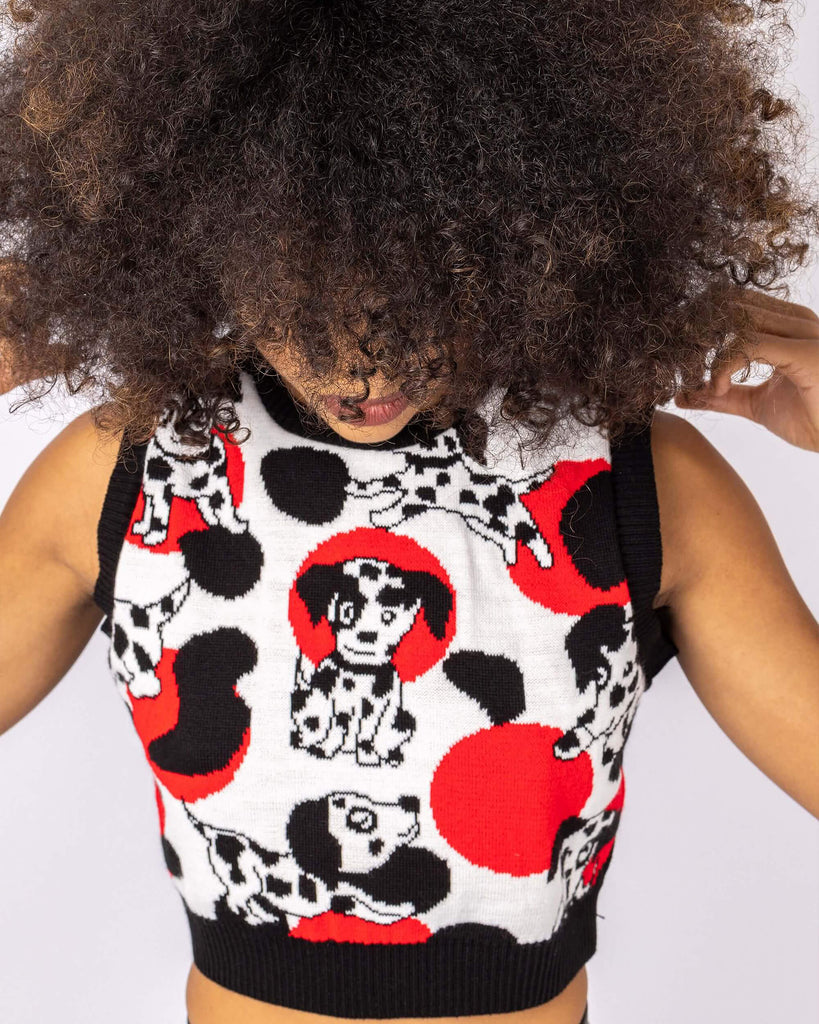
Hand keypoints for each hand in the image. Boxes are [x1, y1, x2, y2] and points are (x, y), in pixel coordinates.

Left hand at [674, 290, 818, 452]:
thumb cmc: (810, 420)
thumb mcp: (756, 404)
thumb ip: (723, 395)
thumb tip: (682, 395)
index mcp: (792, 326)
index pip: (739, 303)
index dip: (705, 323)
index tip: (684, 352)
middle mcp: (801, 322)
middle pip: (735, 304)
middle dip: (700, 331)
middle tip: (683, 361)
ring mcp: (807, 334)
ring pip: (740, 320)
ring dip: (709, 349)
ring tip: (700, 379)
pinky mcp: (807, 353)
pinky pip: (752, 344)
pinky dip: (724, 364)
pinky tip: (718, 387)